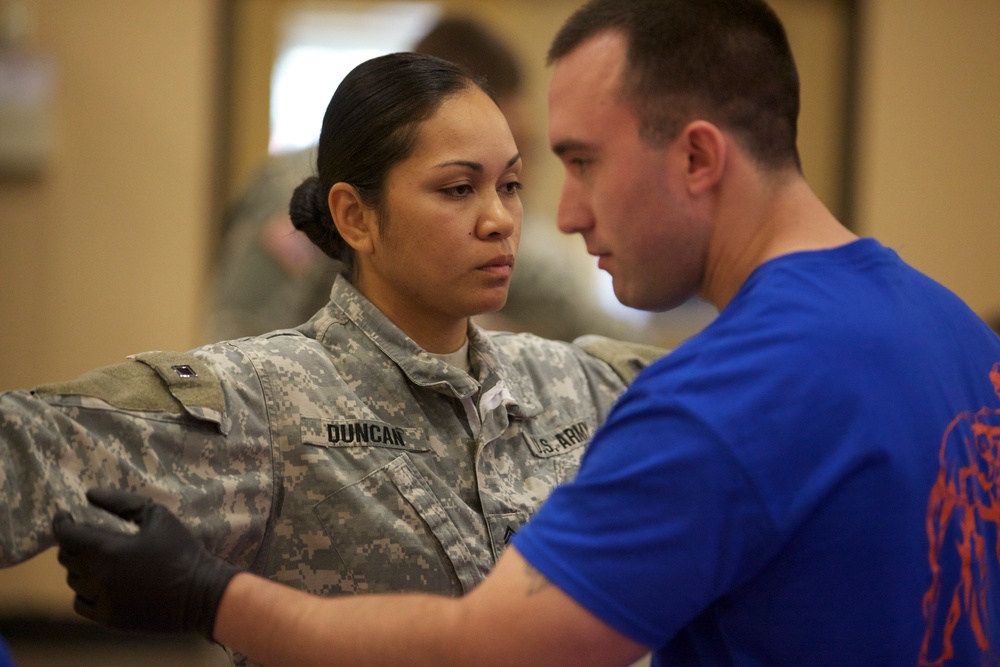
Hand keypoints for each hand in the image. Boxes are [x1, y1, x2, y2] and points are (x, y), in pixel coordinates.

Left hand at [52, 488, 239, 637]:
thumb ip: (122, 502)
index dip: (61, 522)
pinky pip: (81, 603)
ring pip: (73, 581)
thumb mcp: (157, 516)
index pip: (67, 535)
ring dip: (79, 567)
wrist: (200, 594)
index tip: (65, 515)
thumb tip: (90, 493)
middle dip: (71, 543)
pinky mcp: (108, 618)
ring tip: (98, 559)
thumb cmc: (181, 550)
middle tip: (85, 535)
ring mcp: (101, 600)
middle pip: (66, 558)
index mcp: (108, 549)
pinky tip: (102, 583)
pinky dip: (85, 591)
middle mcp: (97, 577)